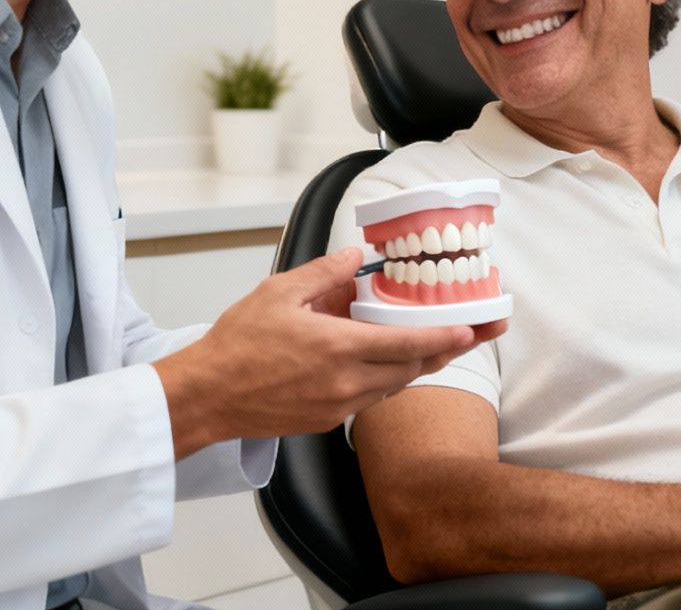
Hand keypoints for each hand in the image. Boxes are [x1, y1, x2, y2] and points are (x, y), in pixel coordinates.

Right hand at [154, 249, 504, 456]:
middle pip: (410, 371)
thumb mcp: (279, 292)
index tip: (473, 330)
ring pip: (391, 388)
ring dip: (412, 367)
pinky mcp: (325, 422)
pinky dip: (382, 381)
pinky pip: (367, 400)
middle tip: (468, 336)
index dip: (446, 338)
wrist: (207, 395)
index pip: (408, 345)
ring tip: (431, 346)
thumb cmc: (237, 344)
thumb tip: (355, 257)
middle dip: (441, 353)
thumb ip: (323, 273)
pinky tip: (379, 363)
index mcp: (338, 348)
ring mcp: (337, 407)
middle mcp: (345, 383)